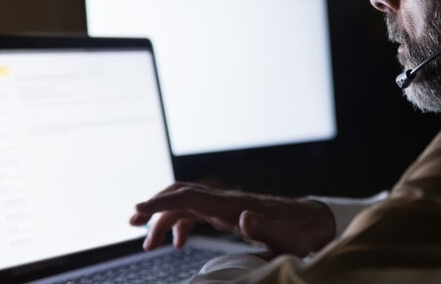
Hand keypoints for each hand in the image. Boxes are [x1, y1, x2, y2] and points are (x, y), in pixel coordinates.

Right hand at [129, 182, 335, 256]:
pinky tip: (179, 243)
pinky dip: (180, 224)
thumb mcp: (284, 239)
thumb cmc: (298, 233)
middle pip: (180, 195)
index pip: (188, 197)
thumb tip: (243, 218)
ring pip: (185, 204)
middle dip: (154, 206)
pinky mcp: (228, 211)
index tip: (136, 212)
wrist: (310, 222)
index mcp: (231, 207)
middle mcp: (225, 201)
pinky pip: (196, 213)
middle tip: (130, 225)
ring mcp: (225, 205)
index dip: (160, 203)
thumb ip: (263, 229)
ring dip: (164, 220)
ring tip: (149, 245)